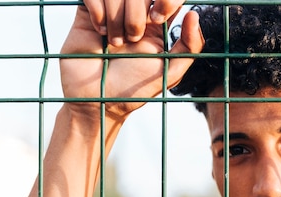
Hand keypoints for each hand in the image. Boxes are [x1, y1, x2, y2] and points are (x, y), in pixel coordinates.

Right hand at [59, 0, 203, 119]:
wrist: (98, 101)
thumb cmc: (135, 89)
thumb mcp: (170, 72)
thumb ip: (190, 47)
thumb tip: (193, 14)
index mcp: (157, 23)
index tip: (157, 20)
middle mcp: (134, 13)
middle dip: (137, 13)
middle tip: (133, 39)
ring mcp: (111, 11)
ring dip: (116, 18)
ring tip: (115, 43)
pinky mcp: (87, 13)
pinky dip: (98, 12)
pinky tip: (99, 33)